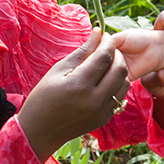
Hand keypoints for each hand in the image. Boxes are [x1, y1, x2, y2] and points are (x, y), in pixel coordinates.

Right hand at [17, 29, 129, 162]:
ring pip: (124, 83)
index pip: (104, 57)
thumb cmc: (43, 97)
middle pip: (119, 69)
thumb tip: (97, 32)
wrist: (40, 131)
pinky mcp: (105, 118)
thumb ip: (82, 52)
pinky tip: (104, 79)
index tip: (104, 35)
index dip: (108, 43)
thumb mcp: (58, 70)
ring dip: (119, 69)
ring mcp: (102, 111)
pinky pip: (119, 96)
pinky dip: (116, 84)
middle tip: (106, 48)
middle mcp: (94, 99)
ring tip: (106, 63)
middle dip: (117, 54)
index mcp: (79, 84)